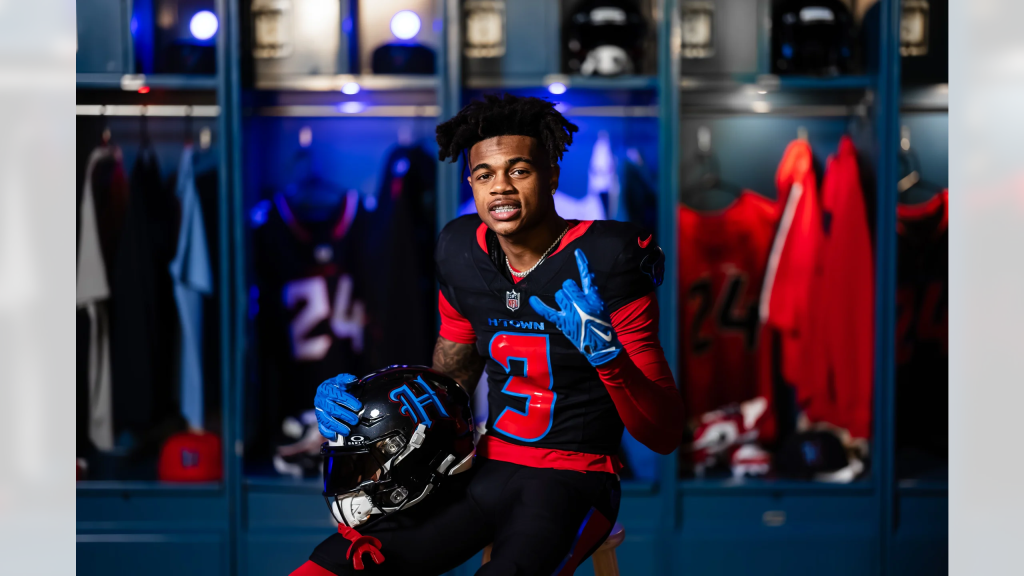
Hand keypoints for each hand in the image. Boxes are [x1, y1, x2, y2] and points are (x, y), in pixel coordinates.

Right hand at [315, 373, 361, 440]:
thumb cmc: (336, 387)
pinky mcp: (319, 420)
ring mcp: (319, 411)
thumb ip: (346, 379)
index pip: (337, 395)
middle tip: (355, 420)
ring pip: (326, 420)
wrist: (327, 393)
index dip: (348, 401)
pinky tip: (335, 436)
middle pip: (332, 409)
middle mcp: (320, 400)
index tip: (358, 406)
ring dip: (337, 426)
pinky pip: (321, 427)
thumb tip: (353, 379)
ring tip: (347, 431)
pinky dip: (328, 433)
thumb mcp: (341, 381)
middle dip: (344, 415)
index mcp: (325, 389)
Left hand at [529, 249, 622, 366]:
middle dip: (569, 290)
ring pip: (559, 295)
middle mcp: (582, 302)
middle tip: (575, 301)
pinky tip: (533, 300)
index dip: (582, 263)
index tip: (577, 252)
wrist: (602, 345)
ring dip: (562, 299)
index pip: (588, 276)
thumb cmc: (602, 325)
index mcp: (594, 297)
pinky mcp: (564, 323)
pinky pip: (548, 311)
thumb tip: (578, 287)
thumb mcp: (601, 306)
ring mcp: (572, 312)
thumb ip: (591, 295)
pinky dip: (539, 306)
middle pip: (567, 285)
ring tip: (570, 309)